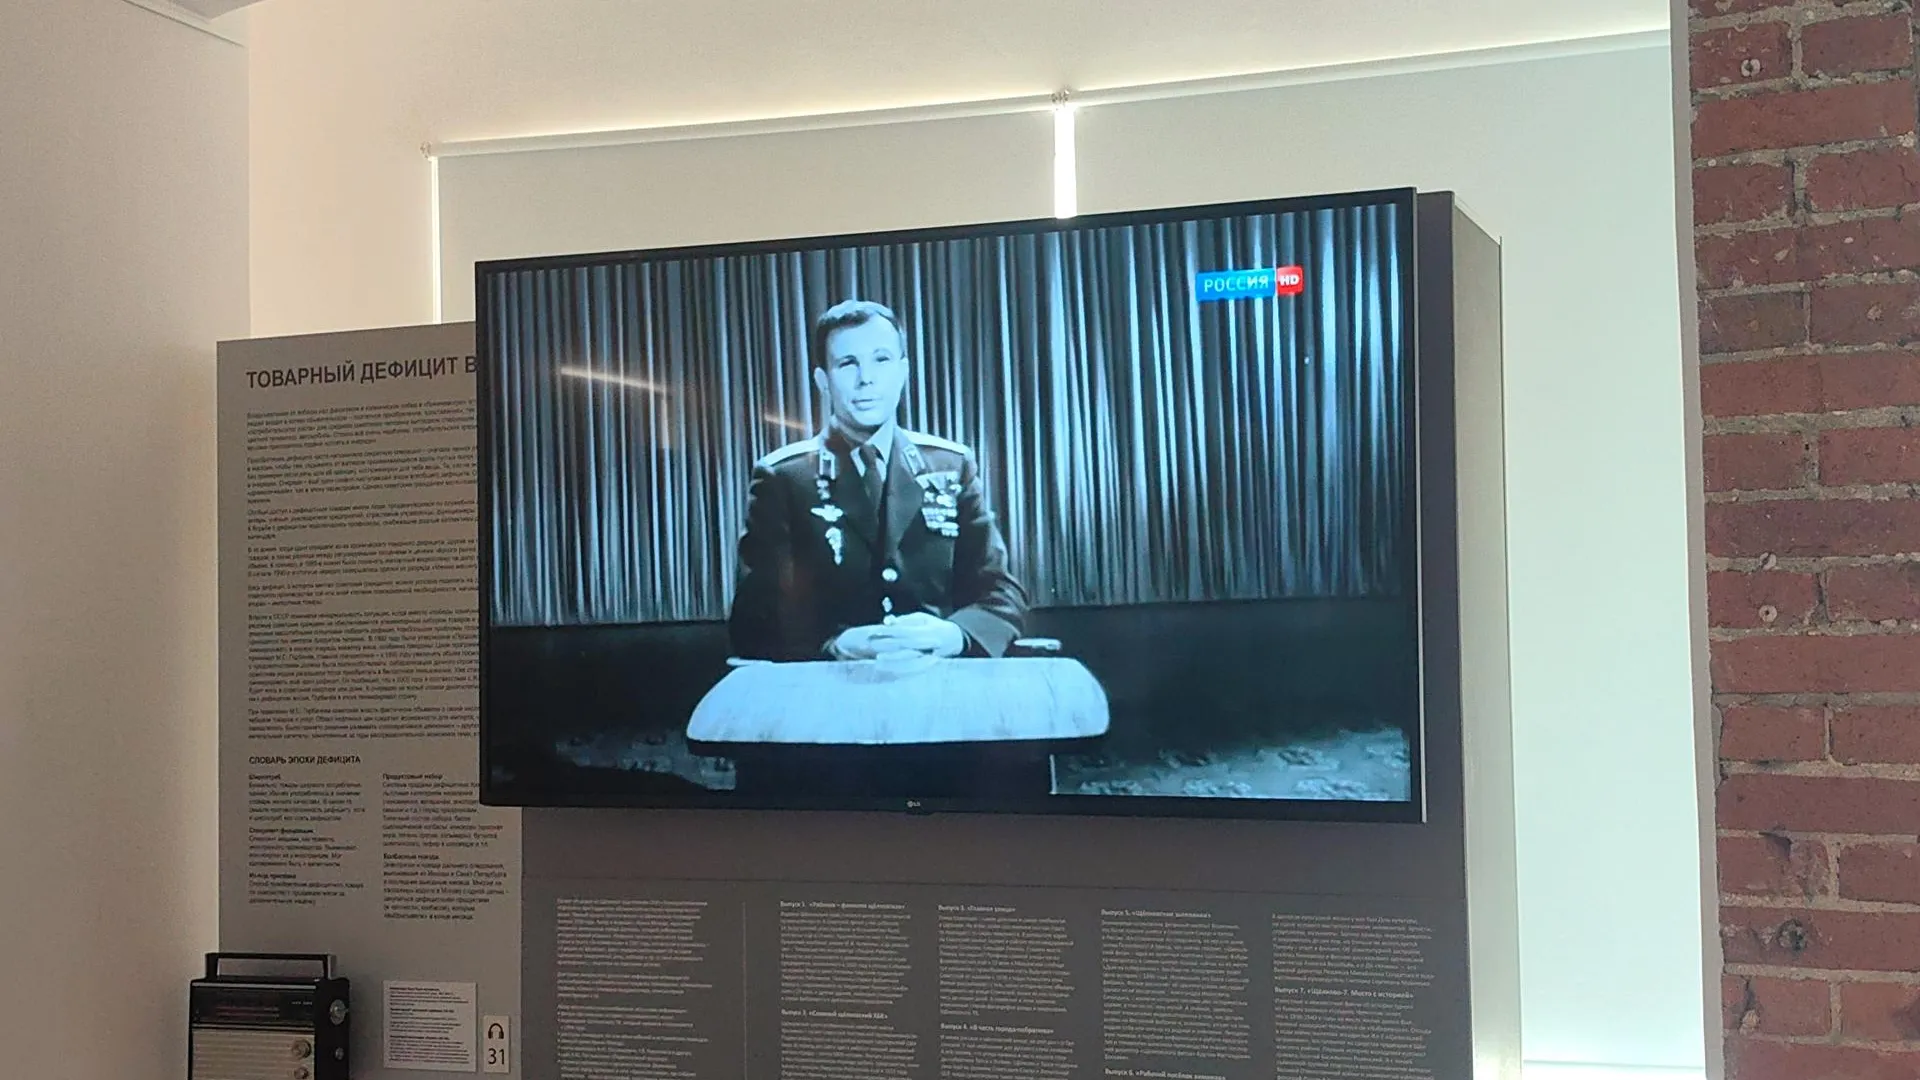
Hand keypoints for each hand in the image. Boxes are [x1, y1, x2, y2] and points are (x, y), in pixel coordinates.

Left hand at [830, 614, 966, 659]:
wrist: (954, 640)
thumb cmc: (934, 626)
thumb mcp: (922, 618)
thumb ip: (905, 620)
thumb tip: (887, 621)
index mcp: (929, 630)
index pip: (905, 631)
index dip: (889, 632)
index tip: (874, 631)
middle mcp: (931, 644)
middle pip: (905, 646)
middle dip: (887, 646)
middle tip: (871, 645)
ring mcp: (931, 657)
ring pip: (910, 661)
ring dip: (892, 661)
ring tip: (877, 661)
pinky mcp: (930, 666)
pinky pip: (914, 670)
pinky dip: (901, 670)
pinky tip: (889, 670)